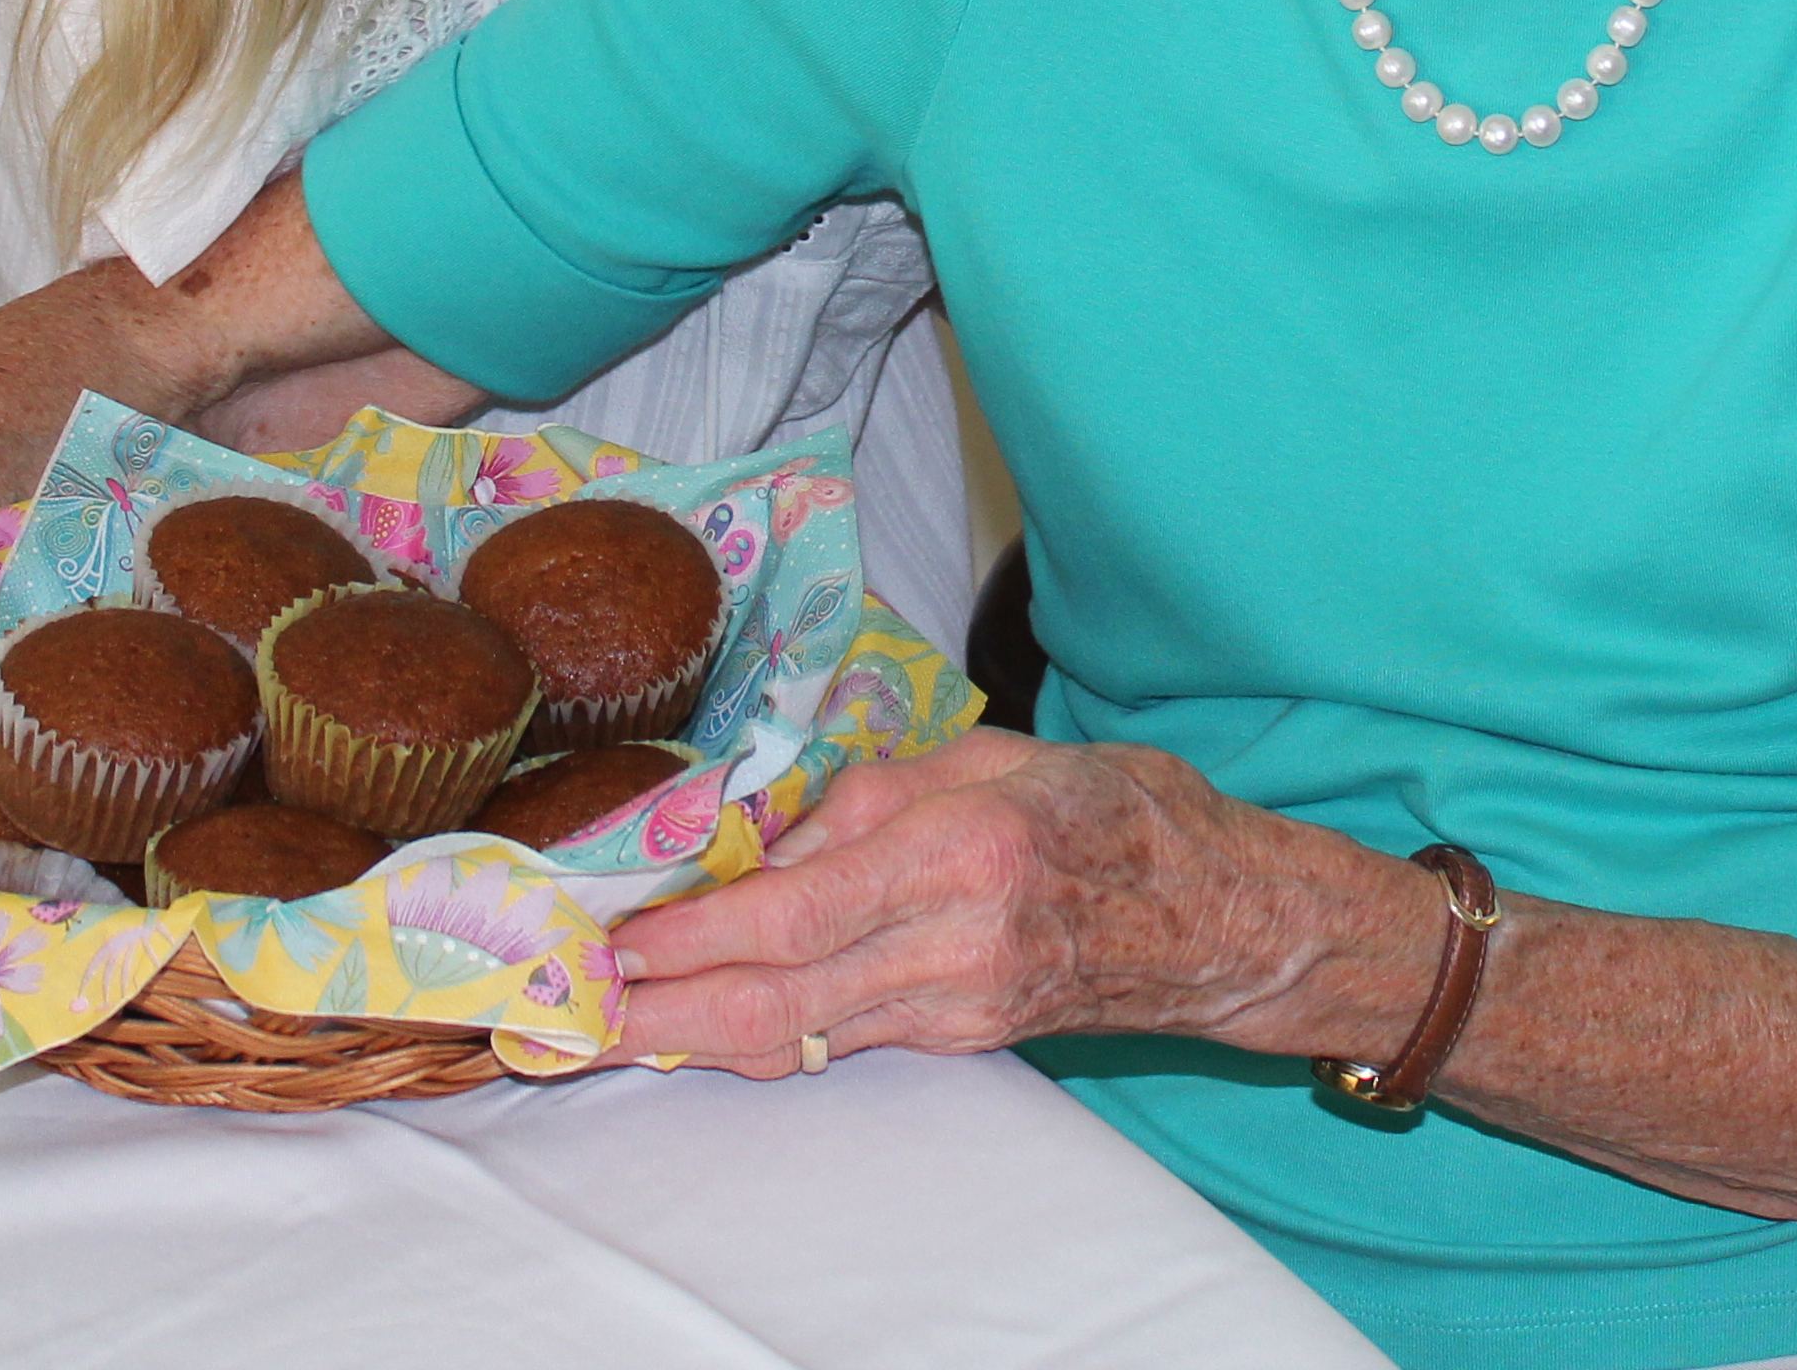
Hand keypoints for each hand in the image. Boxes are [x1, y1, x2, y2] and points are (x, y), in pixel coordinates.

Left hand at [612, 731, 1381, 1075]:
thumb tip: (773, 831)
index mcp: (961, 853)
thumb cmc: (1120, 810)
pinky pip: (836, 1041)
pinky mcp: (961, 1038)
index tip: (608, 944)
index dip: (690, 940)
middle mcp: (952, 947)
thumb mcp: (998, 756)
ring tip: (600, 1027)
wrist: (1230, 917)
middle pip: (774, 1007)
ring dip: (688, 1038)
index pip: (794, 914)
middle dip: (656, 1020)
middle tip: (566, 1017)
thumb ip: (877, 791)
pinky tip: (695, 1026)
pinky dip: (754, 1037)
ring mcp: (956, 1009)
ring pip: (793, 1040)